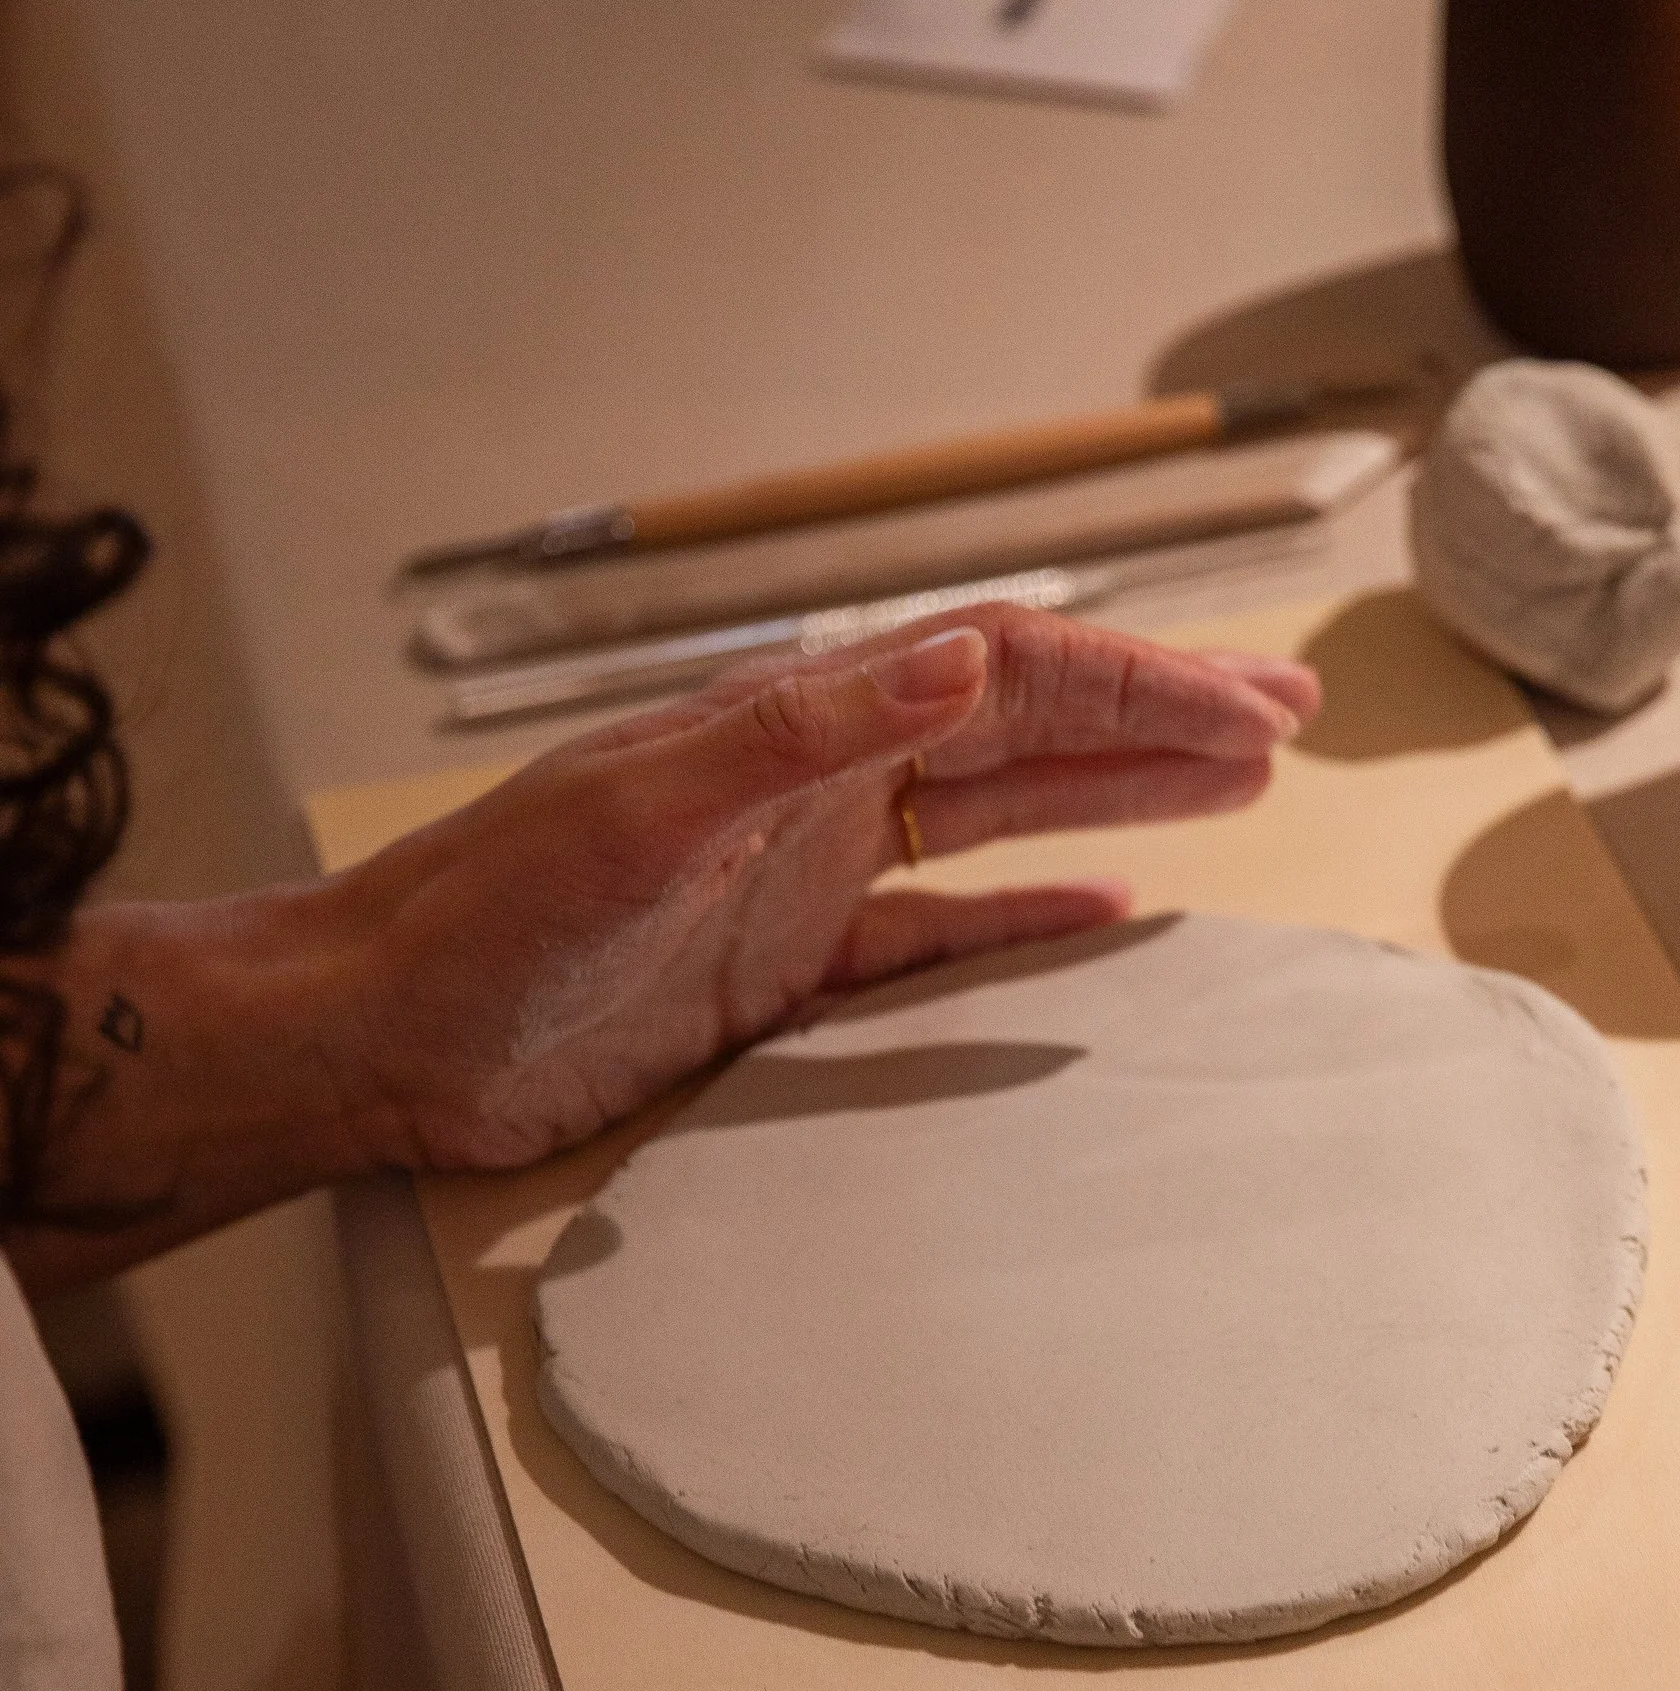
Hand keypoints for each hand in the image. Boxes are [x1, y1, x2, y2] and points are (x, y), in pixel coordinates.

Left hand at [0, 607, 1322, 1289]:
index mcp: (794, 726)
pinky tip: (1106, 914)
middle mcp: (816, 787)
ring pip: (998, 821)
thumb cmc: (486, 916)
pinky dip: (1025, 921)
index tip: (1250, 710)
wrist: (382, 1037)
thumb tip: (969, 654)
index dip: (1136, 686)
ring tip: (1234, 790)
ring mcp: (804, 878)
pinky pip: (938, 938)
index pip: (1002, 676)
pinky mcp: (782, 976)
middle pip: (1024, 732)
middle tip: (1285, 724)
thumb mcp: (644, 809)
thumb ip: (804, 731)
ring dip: (1116, 801)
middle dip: (1158, 722)